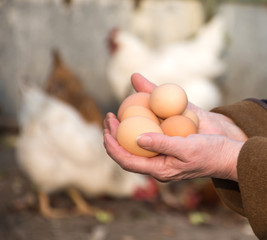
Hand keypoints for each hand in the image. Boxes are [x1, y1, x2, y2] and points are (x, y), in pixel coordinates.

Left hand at [103, 73, 246, 181]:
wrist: (227, 156)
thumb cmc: (211, 152)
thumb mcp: (188, 147)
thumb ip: (163, 144)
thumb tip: (138, 138)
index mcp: (159, 170)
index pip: (127, 161)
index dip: (113, 146)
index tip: (107, 129)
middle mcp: (157, 167)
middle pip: (126, 155)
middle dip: (113, 138)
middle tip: (108, 118)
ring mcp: (161, 161)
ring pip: (133, 149)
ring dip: (122, 134)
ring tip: (115, 118)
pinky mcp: (166, 153)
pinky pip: (144, 144)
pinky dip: (134, 132)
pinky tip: (134, 120)